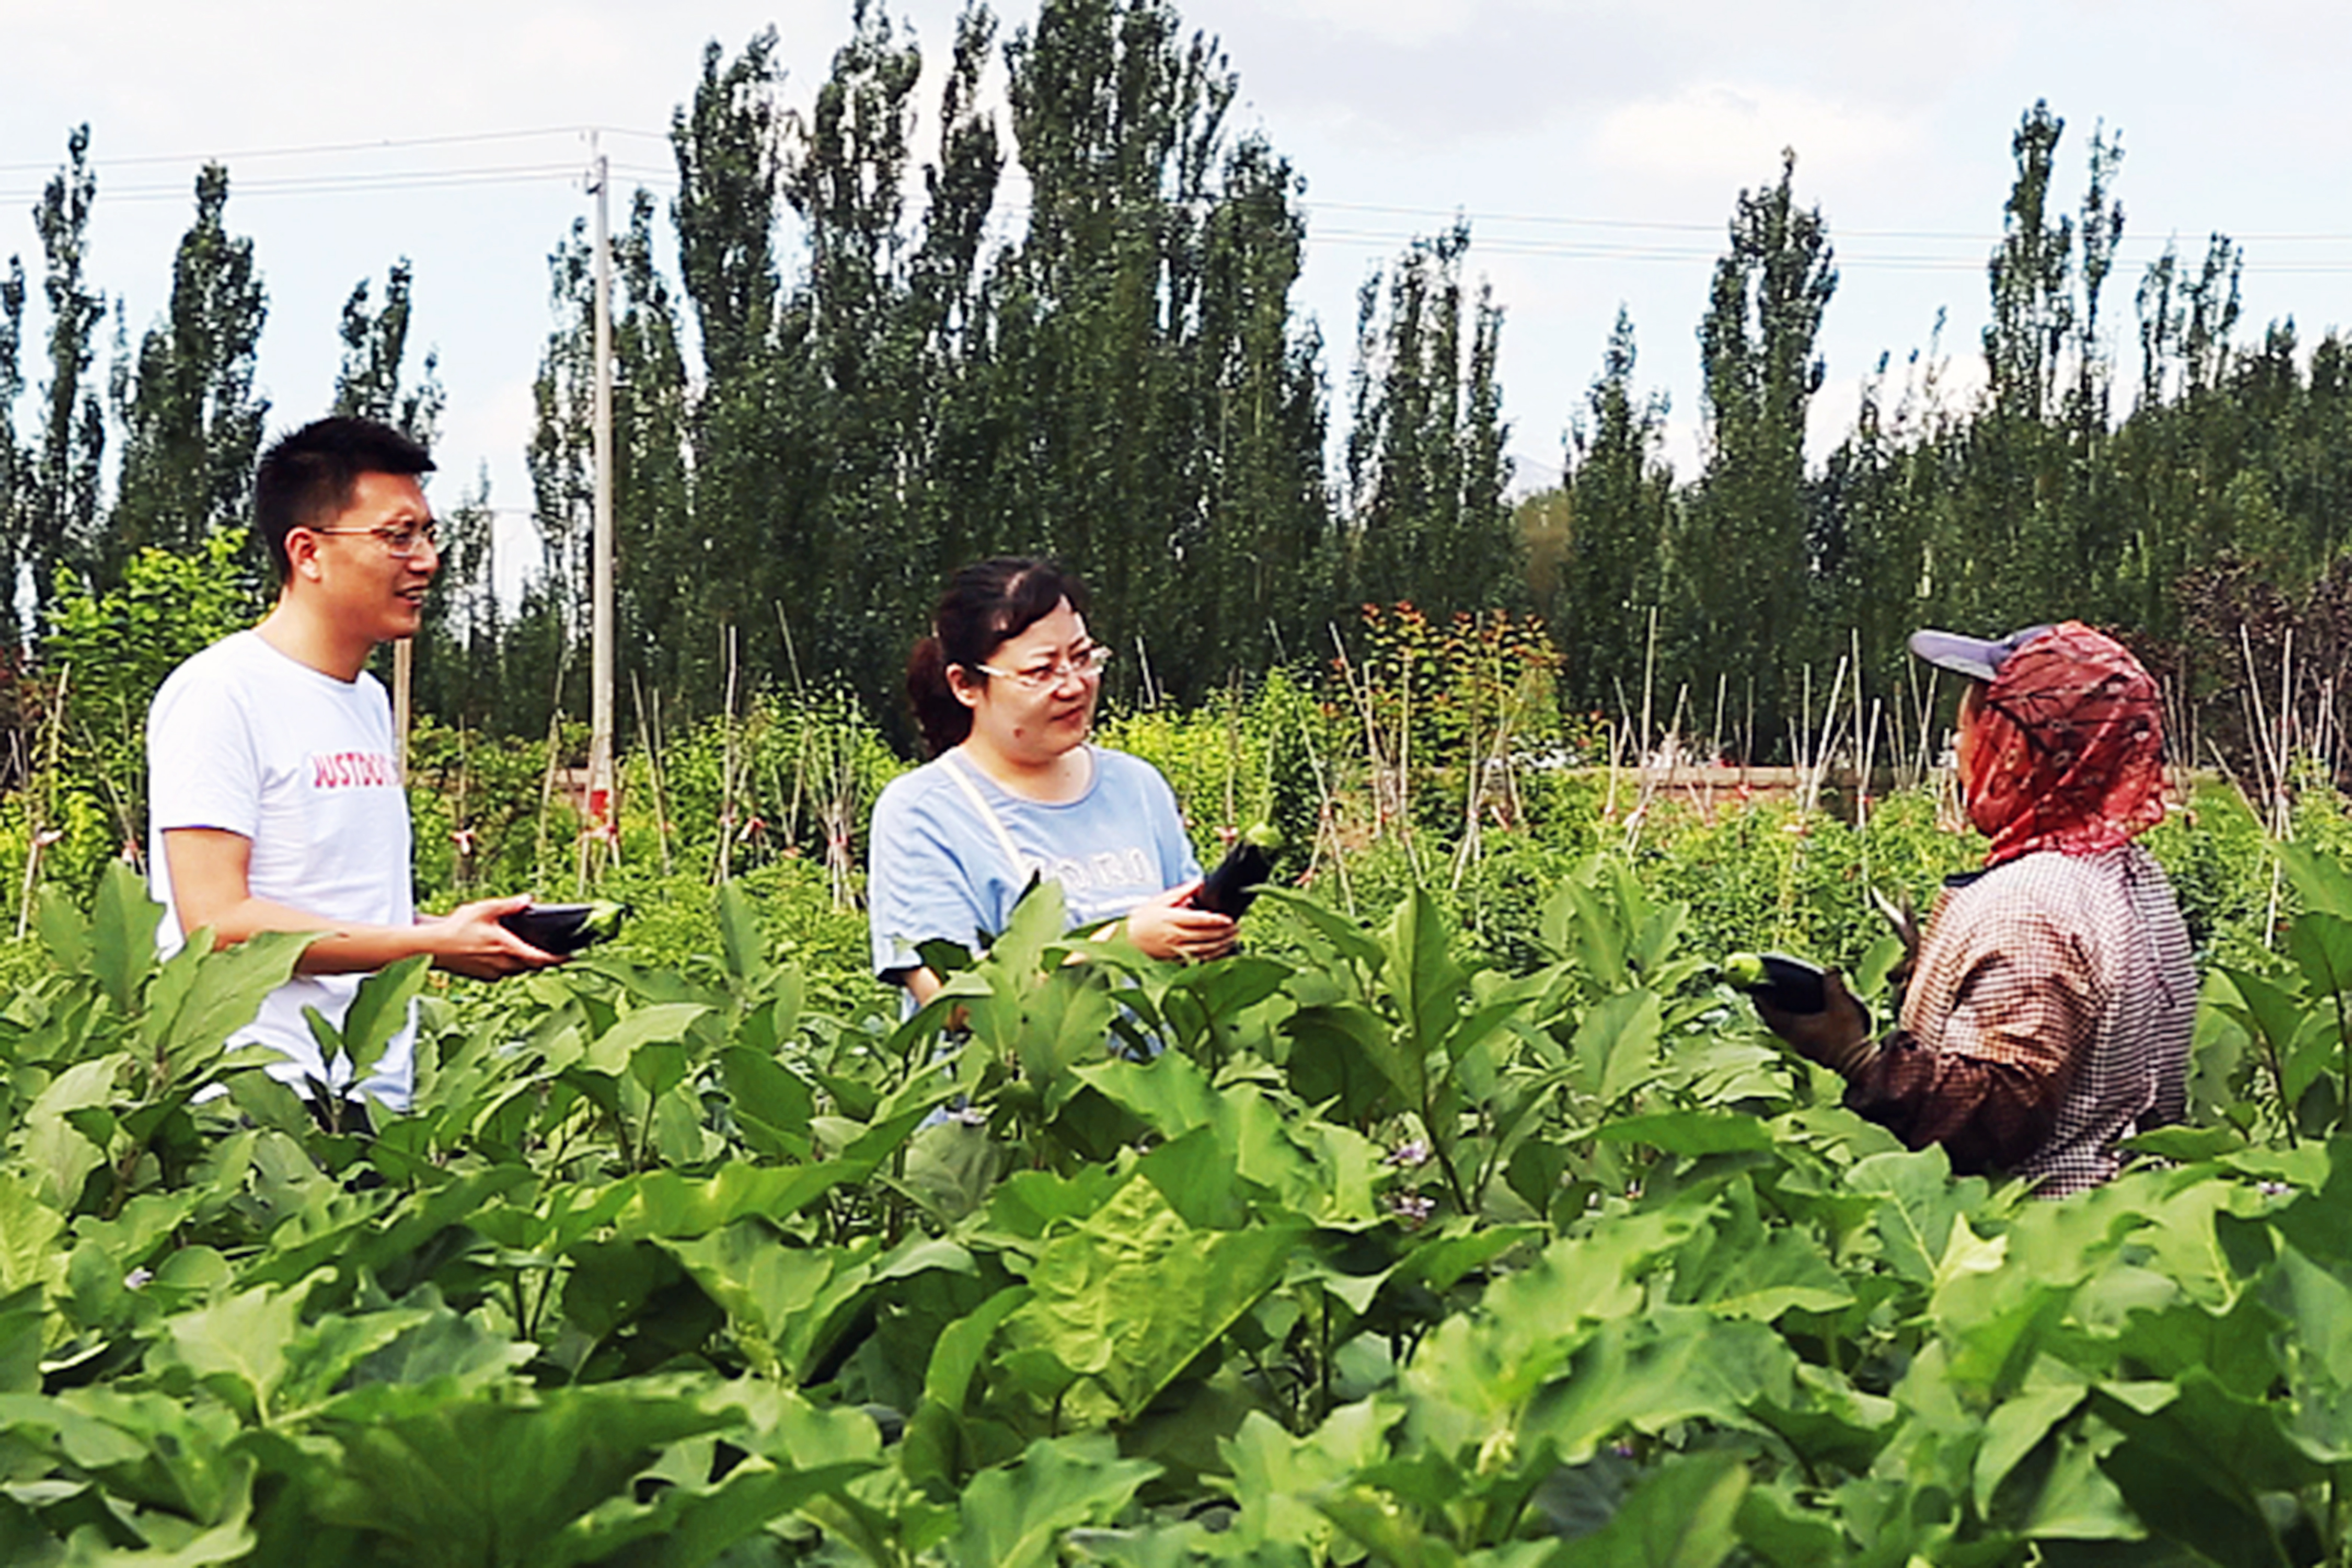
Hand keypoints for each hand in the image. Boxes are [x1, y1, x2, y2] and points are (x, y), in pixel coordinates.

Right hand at [422, 894, 568, 979]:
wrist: (432, 947)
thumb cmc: (457, 927)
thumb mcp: (484, 909)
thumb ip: (509, 905)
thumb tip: (528, 899)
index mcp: (508, 947)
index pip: (542, 958)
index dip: (559, 959)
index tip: (571, 956)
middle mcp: (504, 964)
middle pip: (533, 966)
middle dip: (544, 959)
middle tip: (552, 952)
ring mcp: (493, 973)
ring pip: (519, 971)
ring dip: (526, 963)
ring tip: (528, 951)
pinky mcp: (483, 977)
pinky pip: (503, 974)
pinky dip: (508, 966)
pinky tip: (503, 956)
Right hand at [1124, 879, 1237, 963]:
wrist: (1129, 938)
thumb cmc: (1145, 917)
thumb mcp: (1162, 900)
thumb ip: (1183, 892)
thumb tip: (1199, 882)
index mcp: (1172, 919)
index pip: (1198, 920)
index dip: (1215, 921)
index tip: (1229, 919)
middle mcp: (1175, 935)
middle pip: (1205, 935)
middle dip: (1223, 932)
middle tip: (1237, 927)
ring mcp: (1176, 949)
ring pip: (1204, 949)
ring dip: (1221, 944)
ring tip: (1233, 938)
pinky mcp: (1176, 958)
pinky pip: (1198, 958)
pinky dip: (1212, 955)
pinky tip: (1221, 950)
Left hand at [1753, 966, 1877, 1076]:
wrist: (1859, 1065)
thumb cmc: (1848, 1036)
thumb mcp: (1841, 1004)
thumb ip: (1833, 984)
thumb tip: (1830, 969)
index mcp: (1794, 1028)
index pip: (1768, 1012)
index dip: (1761, 1000)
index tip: (1755, 989)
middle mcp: (1793, 1039)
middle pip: (1772, 1022)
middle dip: (1768, 1008)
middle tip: (1765, 995)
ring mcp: (1802, 1047)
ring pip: (1782, 1031)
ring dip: (1779, 1018)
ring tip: (1782, 1005)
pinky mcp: (1811, 1052)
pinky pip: (1793, 1036)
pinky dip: (1791, 1026)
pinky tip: (1802, 1020)